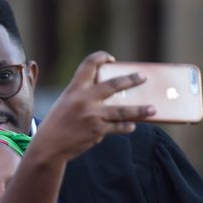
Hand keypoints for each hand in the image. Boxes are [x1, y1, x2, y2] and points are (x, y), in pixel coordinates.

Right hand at [36, 51, 154, 161]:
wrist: (49, 146)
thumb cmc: (57, 123)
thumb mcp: (65, 103)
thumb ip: (83, 95)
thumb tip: (108, 92)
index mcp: (74, 89)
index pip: (88, 65)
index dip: (101, 57)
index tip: (110, 59)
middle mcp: (84, 100)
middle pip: (113, 85)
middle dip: (131, 80)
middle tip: (143, 78)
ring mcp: (93, 116)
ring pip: (123, 111)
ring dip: (140, 110)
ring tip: (153, 109)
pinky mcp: (98, 131)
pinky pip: (118, 127)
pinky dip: (126, 126)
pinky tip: (132, 125)